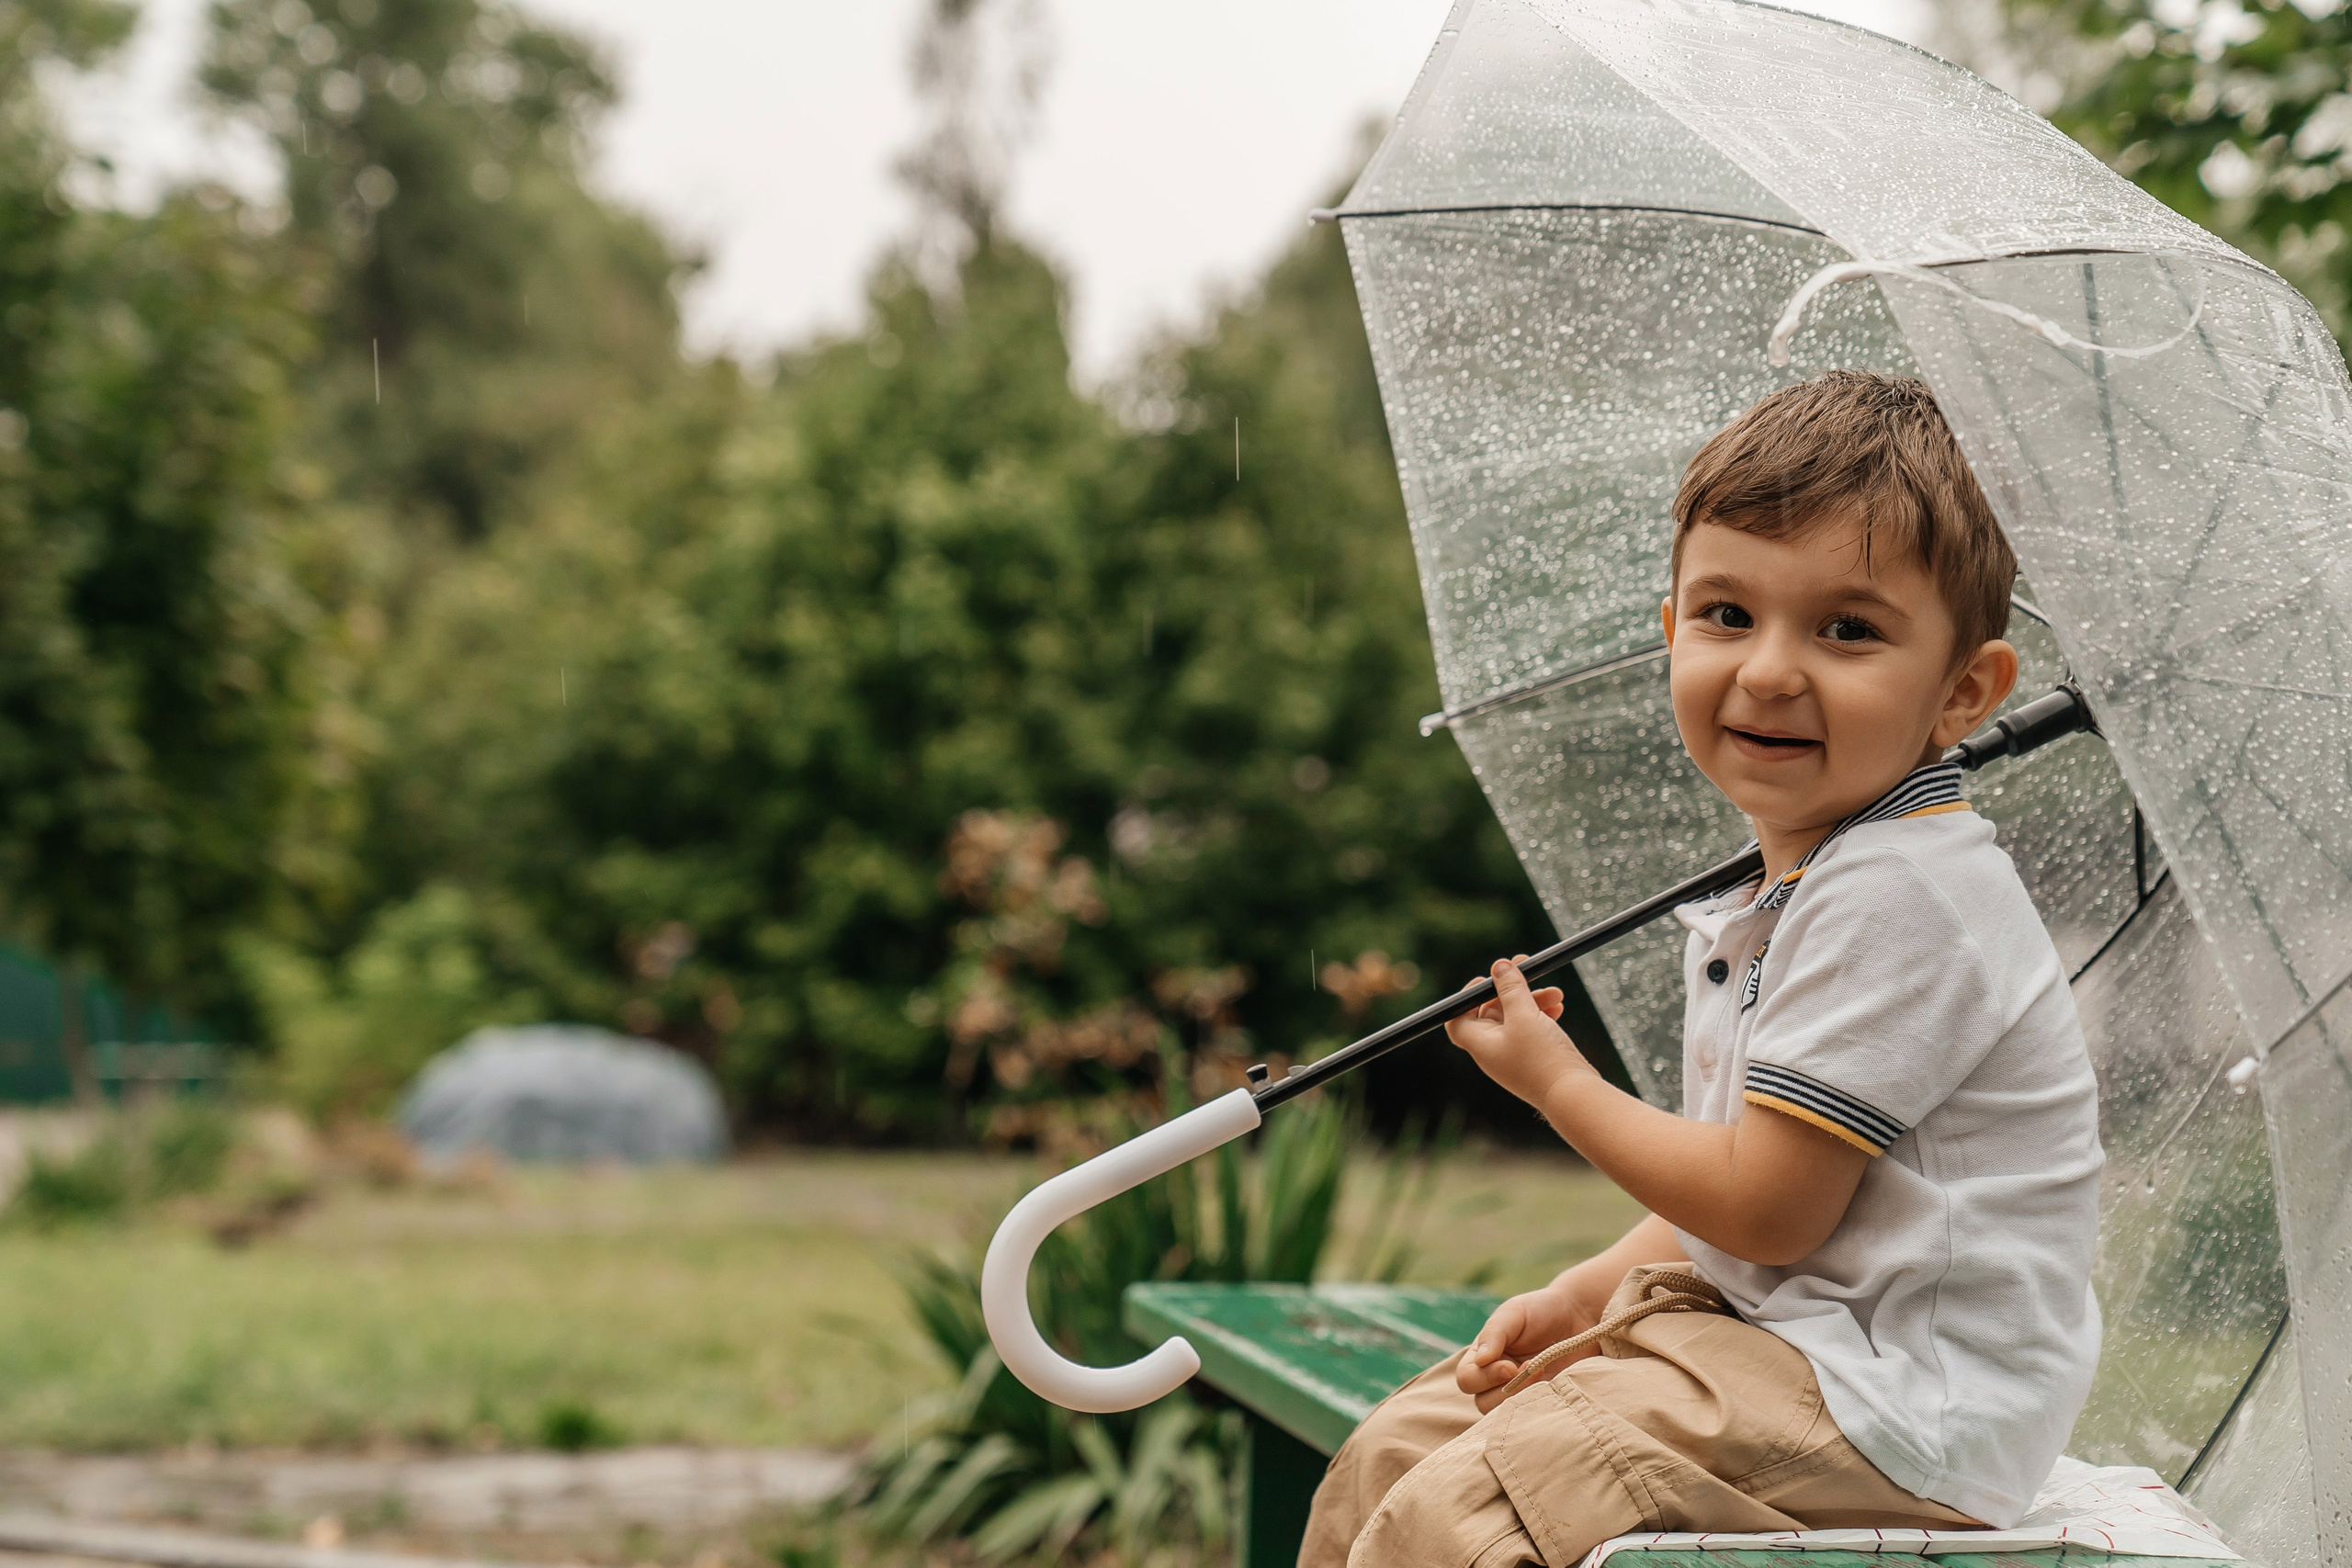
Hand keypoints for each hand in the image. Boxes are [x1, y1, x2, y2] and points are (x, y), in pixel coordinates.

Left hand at [1442, 957, 1591, 1110]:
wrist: (1574, 1095)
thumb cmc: (1543, 1058)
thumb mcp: (1524, 1015)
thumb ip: (1510, 988)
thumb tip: (1498, 966)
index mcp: (1481, 1044)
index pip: (1457, 1019)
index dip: (1466, 998)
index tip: (1486, 980)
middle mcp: (1494, 1051)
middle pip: (1492, 1011)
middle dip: (1511, 989)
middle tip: (1526, 968)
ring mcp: (1515, 1055)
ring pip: (1517, 1017)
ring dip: (1534, 1000)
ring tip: (1556, 993)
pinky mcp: (1535, 1057)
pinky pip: (1533, 1028)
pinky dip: (1543, 1014)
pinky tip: (1559, 1006)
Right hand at [1456, 1274, 1607, 1413]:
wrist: (1579, 1316)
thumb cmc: (1541, 1310)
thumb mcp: (1514, 1313)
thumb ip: (1494, 1333)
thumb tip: (1480, 1361)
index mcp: (1483, 1357)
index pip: (1467, 1380)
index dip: (1485, 1378)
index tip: (1510, 1366)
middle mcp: (1496, 1379)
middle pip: (1483, 1404)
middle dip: (1508, 1390)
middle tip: (1533, 1369)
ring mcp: (1520, 1393)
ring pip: (1507, 1415)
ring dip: (1525, 1398)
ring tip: (1545, 1375)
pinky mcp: (1543, 1402)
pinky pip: (1534, 1417)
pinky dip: (1541, 1406)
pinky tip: (1555, 1386)